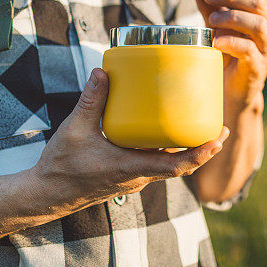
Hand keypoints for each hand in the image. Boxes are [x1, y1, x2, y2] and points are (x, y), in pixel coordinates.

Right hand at [25, 68, 228, 211]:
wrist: (46, 194)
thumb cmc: (60, 166)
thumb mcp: (75, 130)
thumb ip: (91, 101)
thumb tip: (102, 71)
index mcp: (130, 168)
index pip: (177, 167)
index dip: (201, 154)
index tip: (219, 139)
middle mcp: (138, 177)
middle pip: (181, 165)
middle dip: (203, 148)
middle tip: (219, 126)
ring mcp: (134, 178)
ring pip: (169, 165)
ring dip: (187, 149)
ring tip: (200, 125)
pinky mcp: (127, 175)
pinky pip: (155, 163)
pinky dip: (168, 150)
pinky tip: (167, 131)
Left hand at [194, 0, 266, 108]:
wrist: (229, 88)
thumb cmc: (225, 52)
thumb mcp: (215, 24)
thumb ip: (209, 6)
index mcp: (263, 14)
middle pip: (259, 3)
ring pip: (258, 25)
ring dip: (232, 17)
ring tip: (210, 21)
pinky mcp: (258, 68)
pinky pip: (249, 50)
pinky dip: (231, 42)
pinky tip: (215, 41)